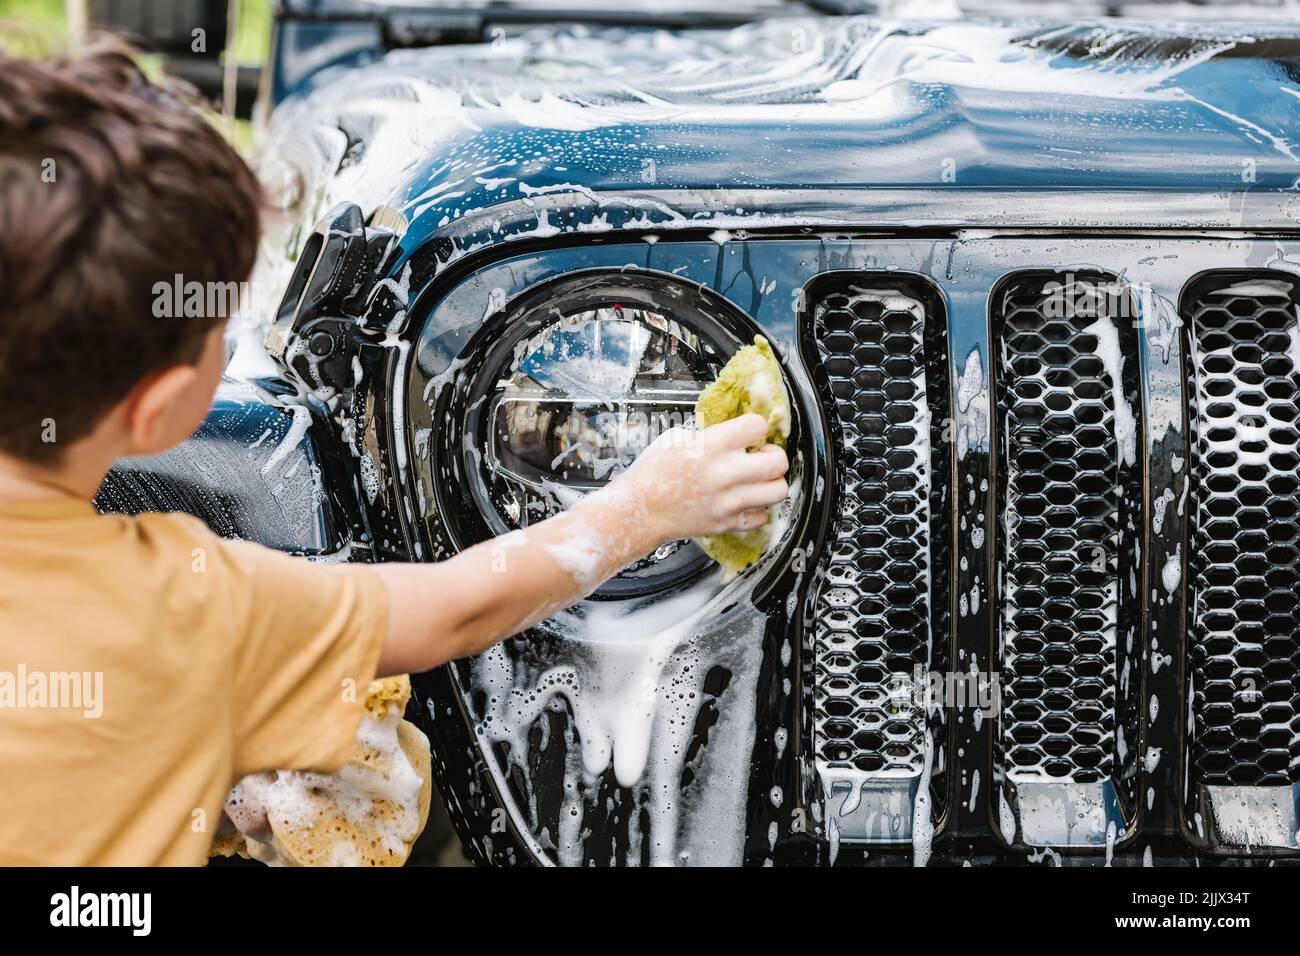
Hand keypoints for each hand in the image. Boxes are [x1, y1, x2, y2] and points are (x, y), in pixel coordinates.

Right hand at [616, 413, 789, 545]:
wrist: (639, 509)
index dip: (756, 426)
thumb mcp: (677, 438)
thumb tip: (733, 434)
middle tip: (762, 456)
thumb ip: (710, 435)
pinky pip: (762, 517)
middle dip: (774, 455)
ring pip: (778, 491)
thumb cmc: (652, 472)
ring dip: (771, 482)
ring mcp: (728, 502)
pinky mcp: (727, 523)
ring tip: (757, 480)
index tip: (750, 432)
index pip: (758, 426)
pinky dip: (758, 509)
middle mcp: (724, 474)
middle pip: (778, 462)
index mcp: (711, 446)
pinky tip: (745, 501)